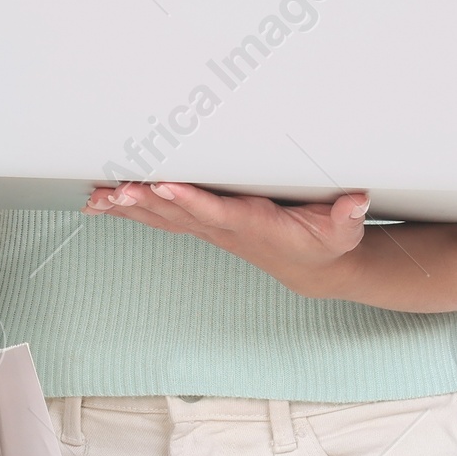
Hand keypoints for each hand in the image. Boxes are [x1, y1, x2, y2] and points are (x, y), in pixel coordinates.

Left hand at [84, 180, 369, 294]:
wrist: (311, 269)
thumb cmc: (324, 243)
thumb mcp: (343, 232)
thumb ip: (348, 217)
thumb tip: (357, 200)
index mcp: (254, 224)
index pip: (217, 211)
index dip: (190, 200)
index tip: (164, 186)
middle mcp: (225, 228)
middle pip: (179, 215)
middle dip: (146, 203)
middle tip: (116, 190)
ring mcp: (211, 229)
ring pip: (164, 217)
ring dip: (130, 208)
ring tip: (99, 198)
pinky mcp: (204, 226)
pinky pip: (162, 218)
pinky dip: (131, 211)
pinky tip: (104, 204)